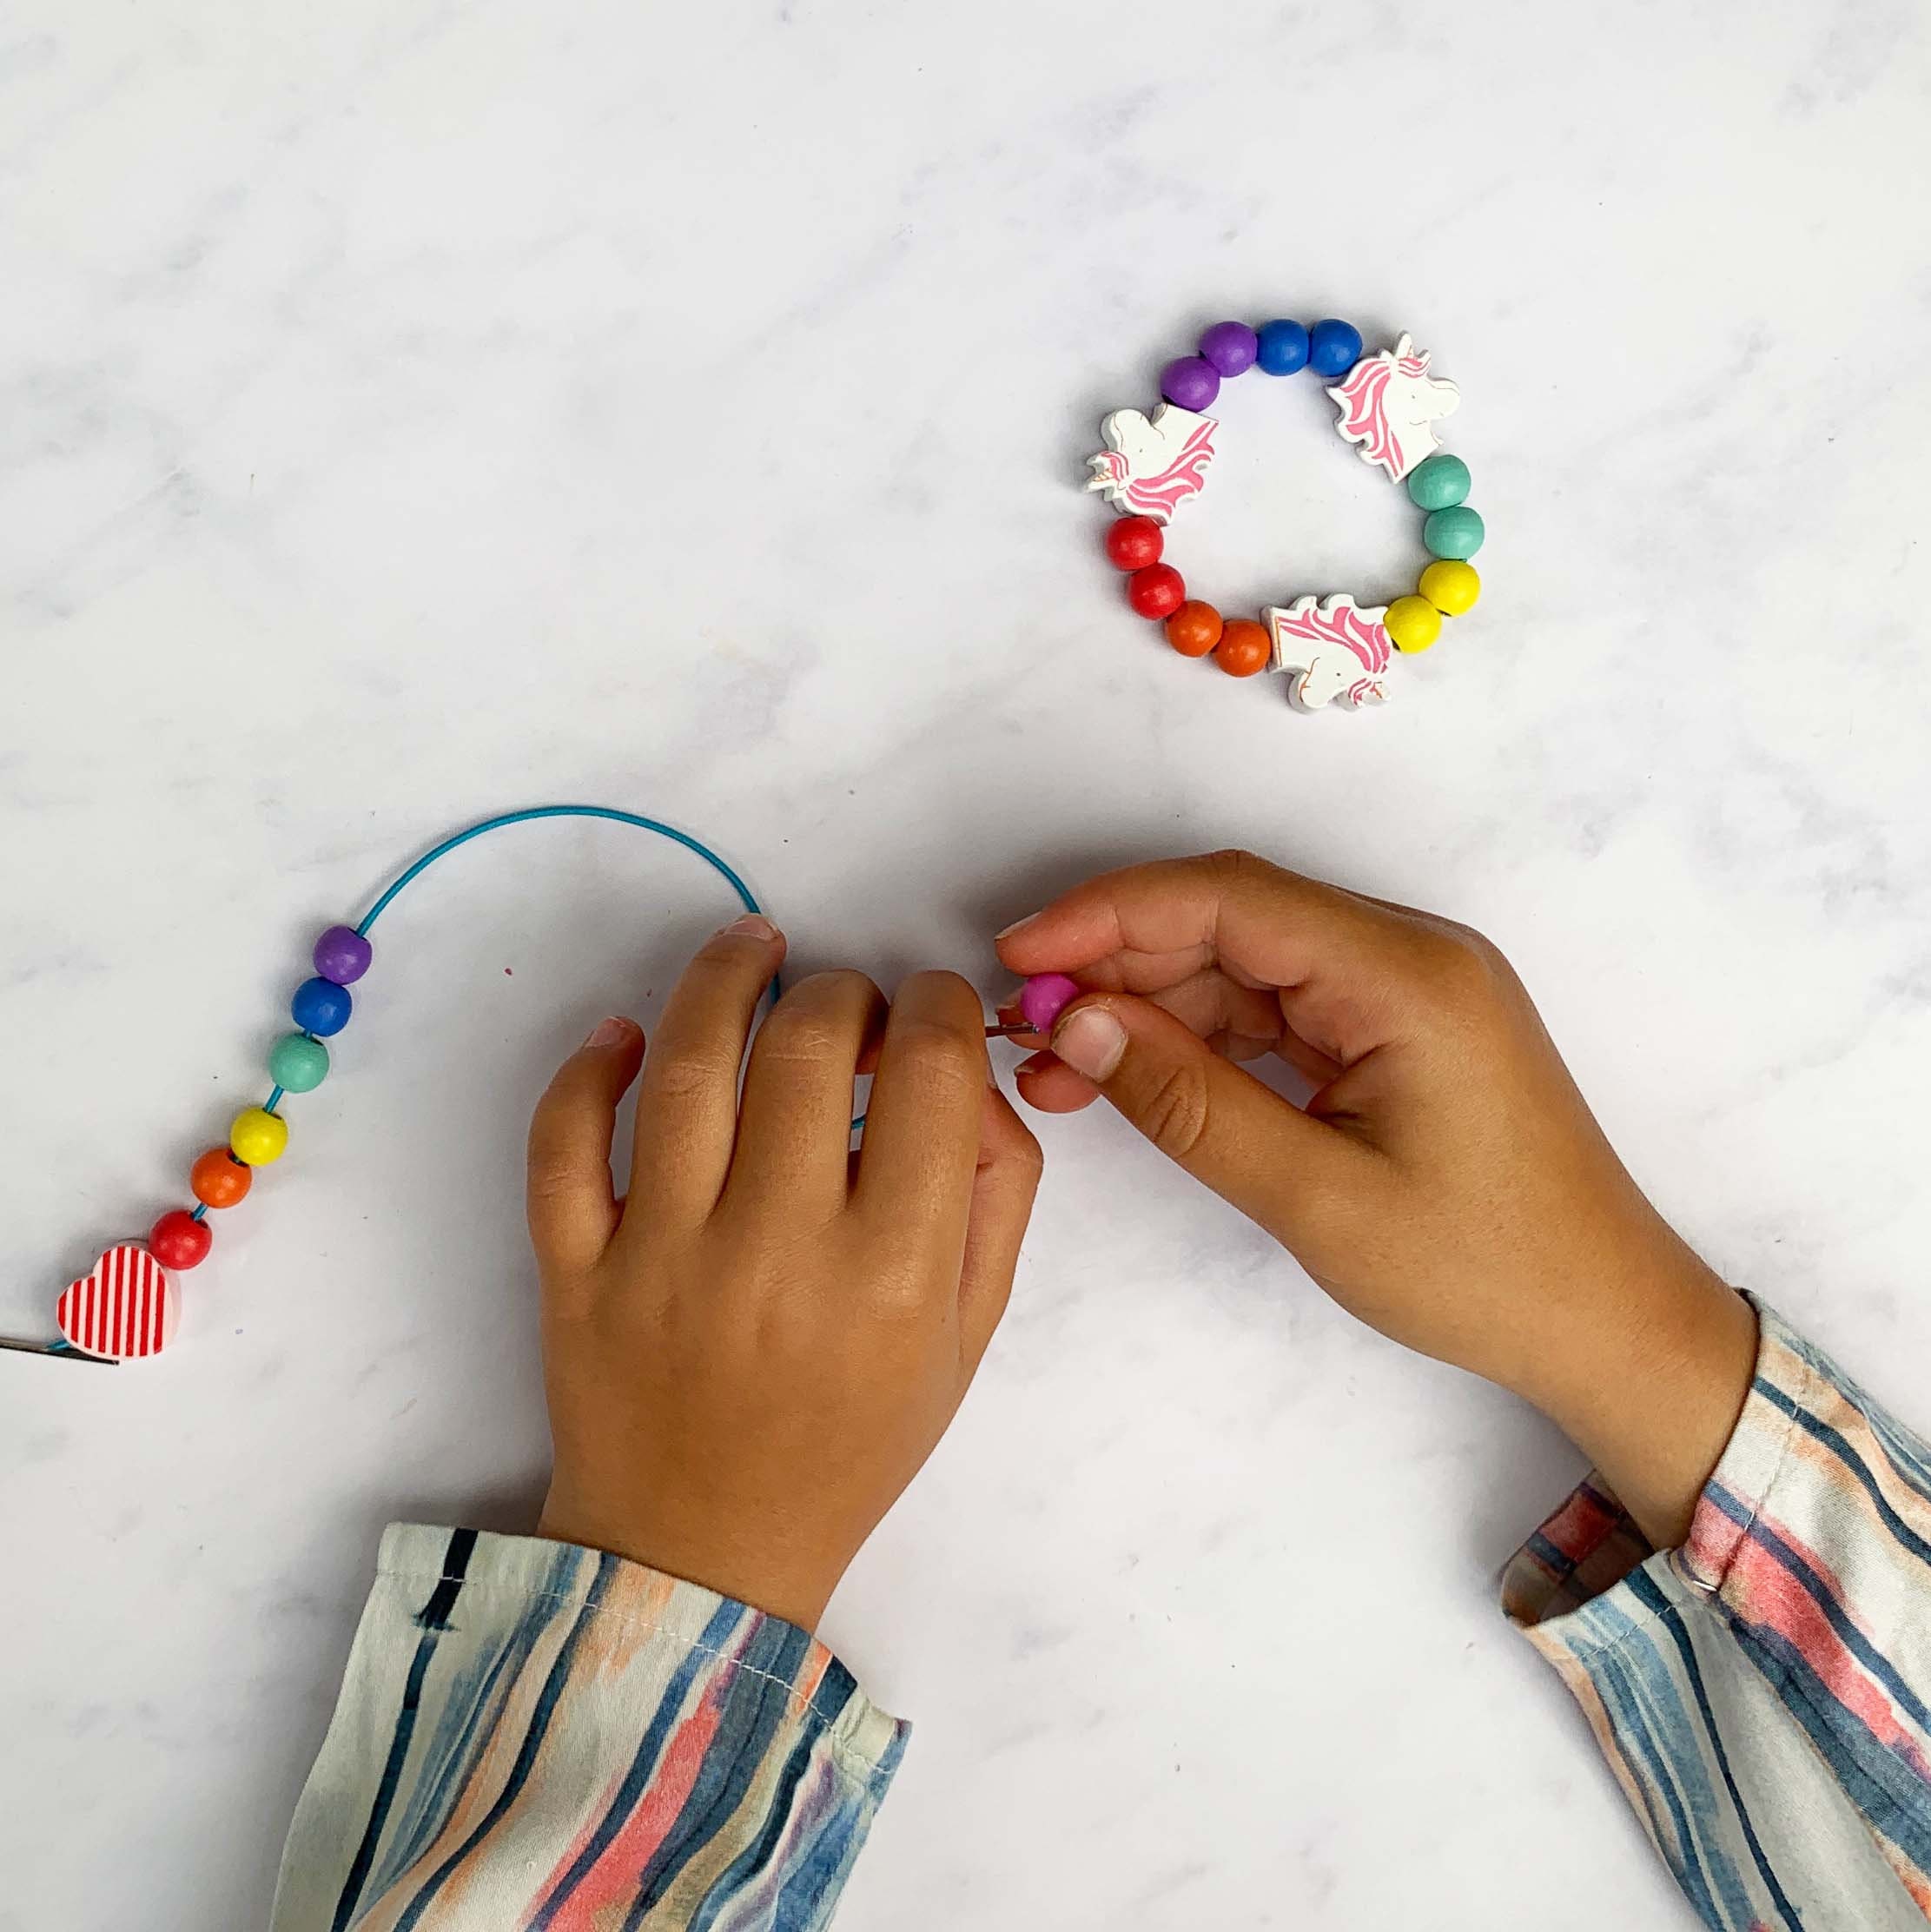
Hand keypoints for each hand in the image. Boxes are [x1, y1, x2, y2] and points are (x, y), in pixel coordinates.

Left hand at [526, 914, 1041, 1630]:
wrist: (702, 1553)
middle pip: (810, 1043)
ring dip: (727, 976)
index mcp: (894, 1275)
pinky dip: (590, 1068)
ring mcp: (661, 1259)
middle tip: (848, 1008)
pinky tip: (629, 1036)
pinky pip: (564, 1142)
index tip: (929, 1011)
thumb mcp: (966, 1337)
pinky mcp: (572, 1271)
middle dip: (844, 991)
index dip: (940, 1005)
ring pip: (691, 1064)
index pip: (930, 1069)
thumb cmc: (852, 1444)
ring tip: (755, 947)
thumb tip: (971, 1073)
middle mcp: (778, 1253)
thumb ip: (994, 1196)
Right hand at [996, 852, 1754, 1546]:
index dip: (1110, 912)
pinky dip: (1200, 1040)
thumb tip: (1077, 1024)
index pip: (1232, 898)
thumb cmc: (1483, 1271)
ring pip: (1245, 966)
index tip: (1018, 954)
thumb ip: (1190, 1103)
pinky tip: (1129, 1075)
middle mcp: (1408, 958)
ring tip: (1055, 1066)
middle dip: (1118, 961)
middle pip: (1233, 921)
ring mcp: (1404, 994)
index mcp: (1407, 975)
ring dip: (1149, 1006)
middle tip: (1022, 1022)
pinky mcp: (1395, 1034)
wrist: (1609, 1323)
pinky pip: (1278, 1011)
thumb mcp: (1317, 1197)